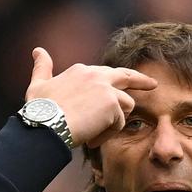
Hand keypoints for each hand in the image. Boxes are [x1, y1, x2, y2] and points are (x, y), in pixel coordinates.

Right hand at [25, 47, 156, 145]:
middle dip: (141, 80)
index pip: (106, 73)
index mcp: (82, 71)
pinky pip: (119, 123)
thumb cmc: (40, 109)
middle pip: (126, 76)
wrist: (46, 124)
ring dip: (115, 122)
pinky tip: (92, 141)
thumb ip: (42, 68)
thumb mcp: (38, 85)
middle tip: (153, 85)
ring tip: (95, 134)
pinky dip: (107, 135)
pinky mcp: (112, 105)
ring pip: (126, 105)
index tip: (122, 86)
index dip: (114, 82)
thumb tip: (37, 51)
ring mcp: (106, 89)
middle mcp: (96, 75)